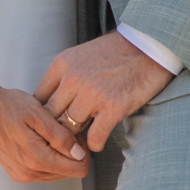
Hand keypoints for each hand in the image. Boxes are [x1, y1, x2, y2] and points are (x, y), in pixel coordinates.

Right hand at [0, 81, 91, 183]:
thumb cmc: (8, 106)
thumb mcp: (40, 115)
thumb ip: (61, 137)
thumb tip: (79, 154)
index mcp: (37, 160)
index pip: (79, 169)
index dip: (83, 151)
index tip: (75, 134)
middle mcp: (29, 173)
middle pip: (68, 172)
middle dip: (71, 153)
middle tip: (61, 129)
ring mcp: (21, 174)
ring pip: (56, 172)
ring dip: (58, 155)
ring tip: (47, 132)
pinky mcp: (15, 171)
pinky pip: (42, 170)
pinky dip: (45, 157)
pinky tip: (37, 138)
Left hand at [36, 32, 172, 151]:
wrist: (150, 46)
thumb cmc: (116, 52)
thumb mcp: (81, 55)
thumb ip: (64, 75)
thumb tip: (49, 101)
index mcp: (62, 64)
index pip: (39, 99)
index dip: (42, 116)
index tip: (49, 126)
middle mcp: (73, 77)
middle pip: (51, 116)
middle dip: (56, 130)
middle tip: (61, 141)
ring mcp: (93, 93)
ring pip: (70, 127)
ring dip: (75, 138)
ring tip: (79, 144)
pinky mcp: (113, 106)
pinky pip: (94, 137)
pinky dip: (95, 144)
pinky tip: (97, 142)